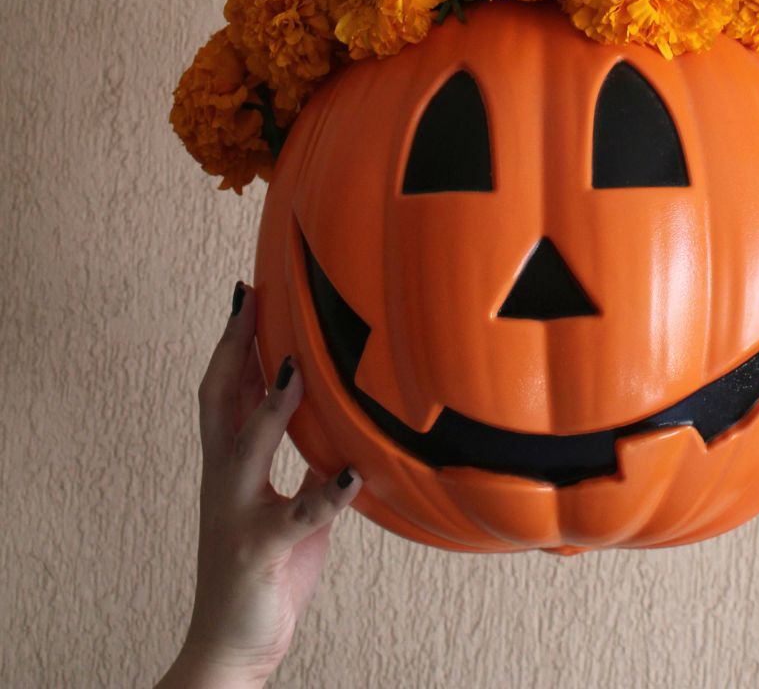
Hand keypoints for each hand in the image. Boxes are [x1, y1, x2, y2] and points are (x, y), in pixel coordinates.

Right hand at [155, 281, 361, 688]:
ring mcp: (237, 514)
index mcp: (231, 466)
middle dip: (234, 347)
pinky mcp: (262, 551)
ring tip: (296, 368)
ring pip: (248, 449)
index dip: (234, 342)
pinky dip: (326, 493)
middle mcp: (226, 481)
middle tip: (249, 298)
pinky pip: (296, 517)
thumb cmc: (262, 567)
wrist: (229, 647)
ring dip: (272, 407)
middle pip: (219, 400)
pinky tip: (355, 474)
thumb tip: (336, 420)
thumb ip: (304, 458)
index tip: (246, 295)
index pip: (226, 389)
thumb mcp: (283, 500)